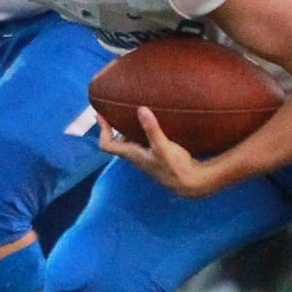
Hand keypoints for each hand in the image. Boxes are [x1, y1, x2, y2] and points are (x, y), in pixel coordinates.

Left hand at [97, 107, 215, 198]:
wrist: (190, 183)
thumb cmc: (174, 167)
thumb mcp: (163, 147)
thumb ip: (152, 129)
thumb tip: (141, 109)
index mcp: (132, 154)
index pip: (107, 144)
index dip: (102, 129)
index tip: (101, 114)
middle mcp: (135, 156)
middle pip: (116, 141)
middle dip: (113, 126)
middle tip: (114, 108)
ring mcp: (144, 156)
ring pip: (128, 141)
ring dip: (126, 128)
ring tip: (129, 111)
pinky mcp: (154, 154)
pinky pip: (140, 141)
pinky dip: (138, 130)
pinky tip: (148, 121)